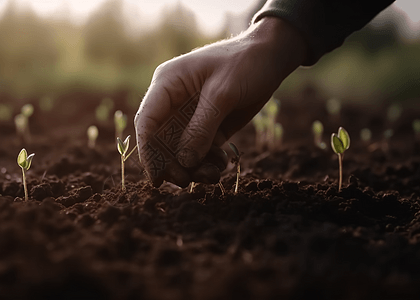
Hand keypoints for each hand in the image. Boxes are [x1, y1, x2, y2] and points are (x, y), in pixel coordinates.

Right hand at [134, 17, 306, 187]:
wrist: (271, 57)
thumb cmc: (244, 63)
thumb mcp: (223, 93)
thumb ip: (201, 127)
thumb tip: (184, 162)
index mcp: (167, 84)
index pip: (147, 121)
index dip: (148, 151)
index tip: (156, 177)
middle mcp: (174, 101)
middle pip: (161, 140)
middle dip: (172, 163)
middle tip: (186, 181)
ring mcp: (190, 115)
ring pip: (181, 150)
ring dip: (193, 167)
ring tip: (212, 176)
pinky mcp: (208, 125)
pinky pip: (200, 150)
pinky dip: (208, 162)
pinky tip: (221, 164)